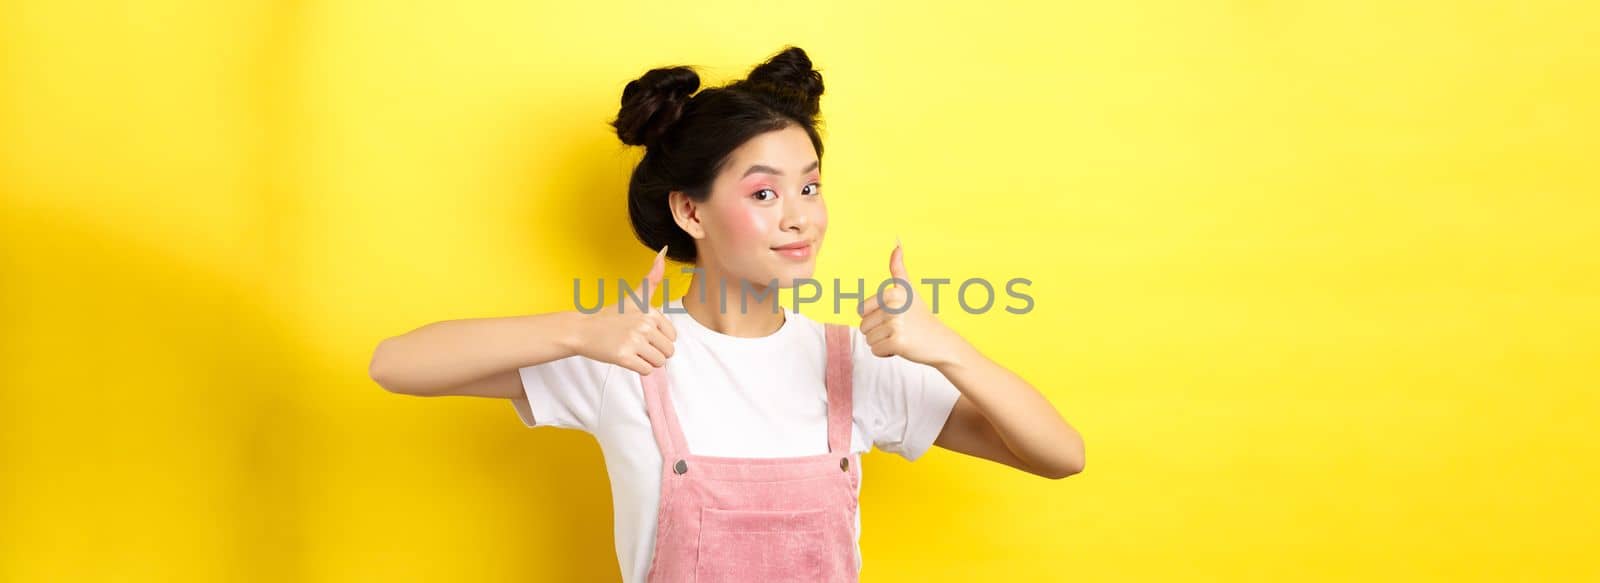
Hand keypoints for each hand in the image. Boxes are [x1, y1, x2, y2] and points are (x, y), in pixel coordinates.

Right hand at [572, 246, 677, 374]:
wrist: (582, 329)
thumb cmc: (610, 315)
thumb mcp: (634, 296)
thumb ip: (652, 278)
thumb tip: (664, 250)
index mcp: (650, 312)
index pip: (673, 337)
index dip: (660, 339)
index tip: (643, 334)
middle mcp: (644, 324)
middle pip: (668, 352)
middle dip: (655, 352)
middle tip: (636, 344)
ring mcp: (634, 341)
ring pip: (658, 363)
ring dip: (647, 361)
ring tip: (631, 350)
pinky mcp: (624, 357)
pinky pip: (646, 371)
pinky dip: (638, 368)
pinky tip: (626, 357)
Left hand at [858, 240, 968, 366]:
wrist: (940, 341)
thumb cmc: (920, 316)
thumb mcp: (909, 290)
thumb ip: (898, 269)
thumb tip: (897, 243)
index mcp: (891, 292)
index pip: (860, 310)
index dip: (874, 317)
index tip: (893, 316)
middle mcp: (893, 306)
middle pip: (863, 326)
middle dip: (877, 332)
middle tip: (898, 329)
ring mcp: (895, 324)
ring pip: (868, 339)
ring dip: (881, 342)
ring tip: (901, 336)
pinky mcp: (897, 342)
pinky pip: (875, 350)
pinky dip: (886, 353)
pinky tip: (901, 347)